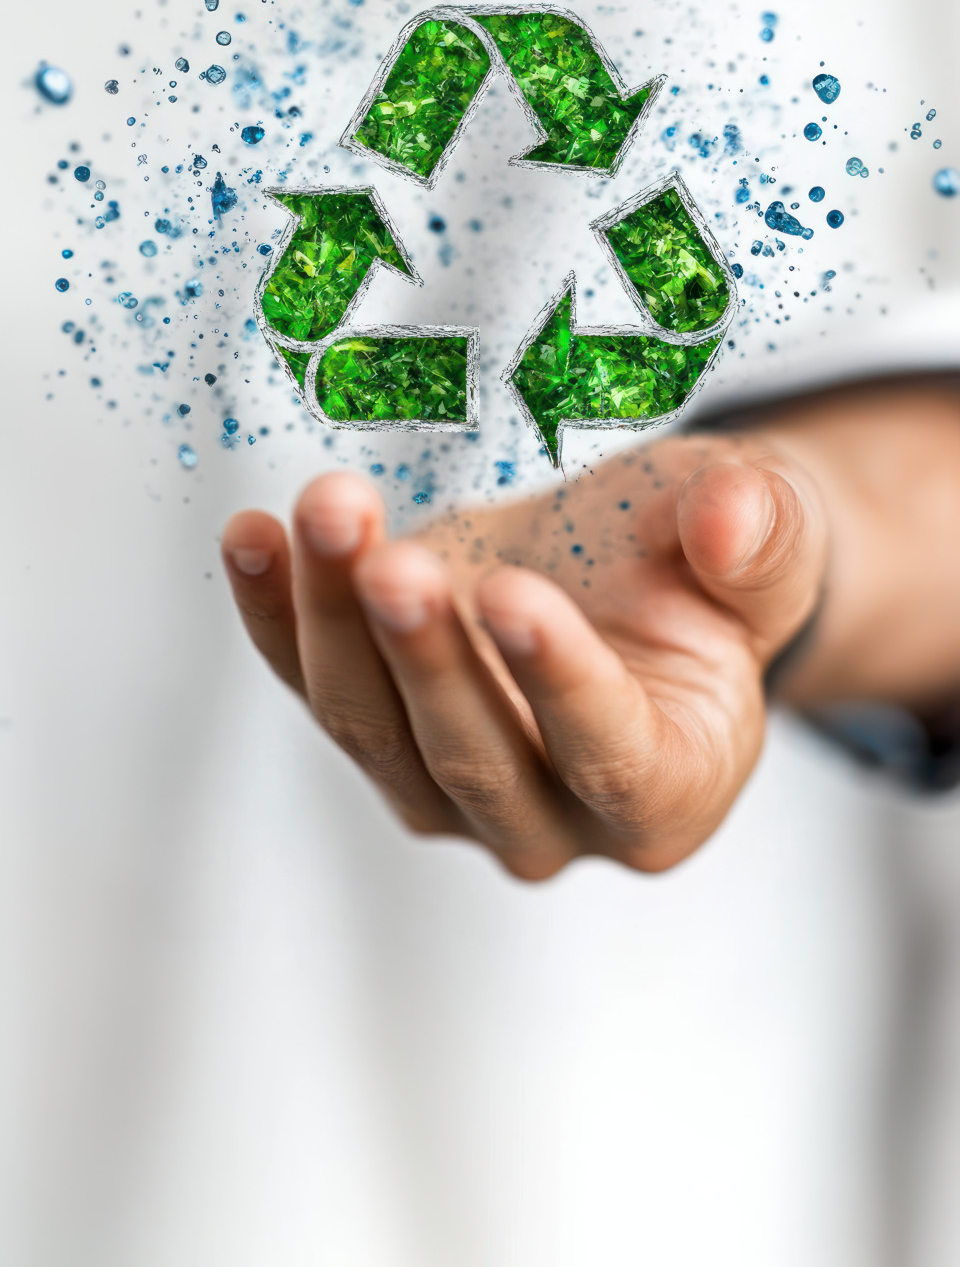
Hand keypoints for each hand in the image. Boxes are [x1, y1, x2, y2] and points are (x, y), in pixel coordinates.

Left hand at [222, 434, 825, 877]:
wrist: (627, 565)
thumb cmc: (705, 565)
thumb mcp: (768, 532)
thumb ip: (762, 533)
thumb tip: (733, 517)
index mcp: (671, 787)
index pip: (613, 760)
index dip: (562, 685)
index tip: (517, 593)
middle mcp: (553, 817)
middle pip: (472, 760)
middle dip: (426, 658)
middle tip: (395, 564)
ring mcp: (449, 786)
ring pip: (374, 727)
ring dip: (336, 621)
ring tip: (329, 511)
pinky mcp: (377, 726)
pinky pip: (313, 682)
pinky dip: (276, 613)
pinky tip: (253, 537)